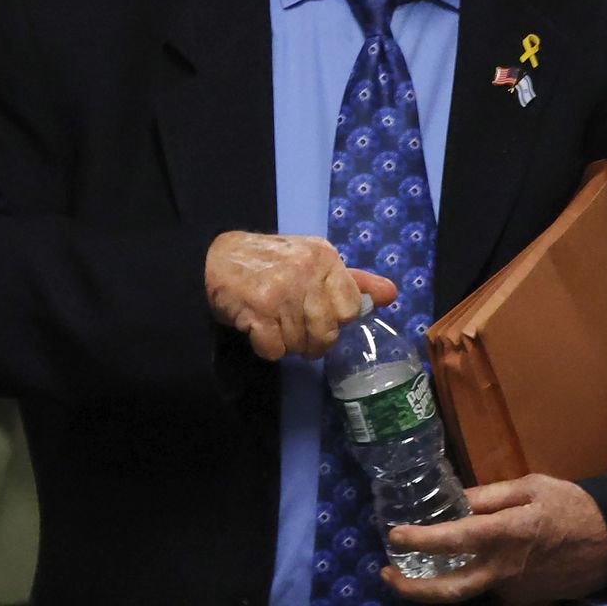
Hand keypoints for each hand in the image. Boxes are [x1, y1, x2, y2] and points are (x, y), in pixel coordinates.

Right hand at [205, 232, 396, 360]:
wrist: (216, 256)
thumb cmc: (271, 261)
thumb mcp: (314, 260)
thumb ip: (352, 280)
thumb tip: (391, 294)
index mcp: (324, 257)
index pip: (350, 308)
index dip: (336, 320)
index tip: (319, 315)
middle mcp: (305, 271)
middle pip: (328, 332)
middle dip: (314, 340)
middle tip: (297, 329)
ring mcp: (280, 291)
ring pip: (302, 344)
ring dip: (289, 344)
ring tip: (276, 325)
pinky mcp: (256, 311)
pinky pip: (275, 350)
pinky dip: (267, 348)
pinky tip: (259, 329)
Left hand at [384, 475, 606, 603]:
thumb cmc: (572, 506)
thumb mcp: (532, 486)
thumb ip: (490, 495)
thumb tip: (455, 502)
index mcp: (506, 534)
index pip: (454, 540)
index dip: (420, 540)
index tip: (394, 536)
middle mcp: (504, 570)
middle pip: (449, 591)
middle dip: (411, 588)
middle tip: (387, 574)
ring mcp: (513, 591)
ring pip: (467, 594)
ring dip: (437, 586)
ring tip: (415, 570)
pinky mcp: (523, 601)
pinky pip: (489, 591)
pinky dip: (471, 581)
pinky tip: (464, 567)